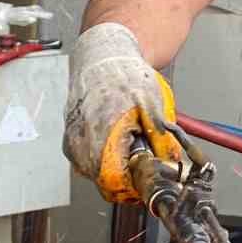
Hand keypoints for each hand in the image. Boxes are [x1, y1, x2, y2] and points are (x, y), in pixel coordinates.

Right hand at [62, 22, 182, 203]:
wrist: (101, 58)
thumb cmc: (124, 76)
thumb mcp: (153, 107)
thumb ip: (161, 140)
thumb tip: (171, 164)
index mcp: (100, 136)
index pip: (115, 183)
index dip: (137, 185)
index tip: (151, 178)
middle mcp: (80, 144)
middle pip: (106, 182)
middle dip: (129, 177)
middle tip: (146, 161)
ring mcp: (73, 143)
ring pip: (97, 174)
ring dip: (117, 168)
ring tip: (132, 145)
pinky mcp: (71, 140)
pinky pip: (88, 162)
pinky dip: (105, 158)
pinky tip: (118, 141)